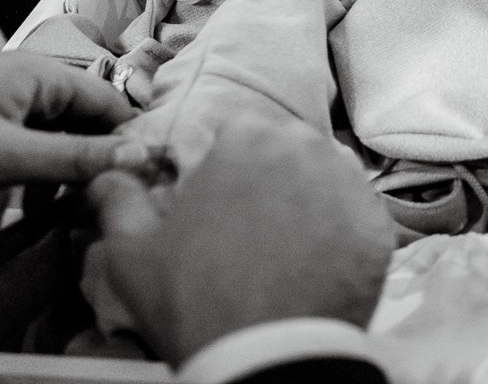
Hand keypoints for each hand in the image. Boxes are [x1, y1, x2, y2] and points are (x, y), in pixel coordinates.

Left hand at [0, 52, 145, 206]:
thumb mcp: (4, 157)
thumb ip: (76, 158)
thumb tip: (144, 156)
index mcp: (37, 74)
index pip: (108, 102)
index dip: (129, 141)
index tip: (145, 185)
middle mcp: (19, 82)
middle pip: (77, 123)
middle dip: (85, 166)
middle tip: (93, 211)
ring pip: (43, 141)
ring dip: (47, 181)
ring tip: (43, 221)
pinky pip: (9, 151)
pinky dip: (12, 182)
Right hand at [86, 115, 395, 365]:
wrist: (266, 355)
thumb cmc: (194, 299)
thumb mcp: (132, 250)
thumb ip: (117, 199)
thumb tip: (108, 175)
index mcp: (248, 138)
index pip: (238, 132)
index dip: (225, 164)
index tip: (219, 198)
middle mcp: (308, 147)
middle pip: (288, 149)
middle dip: (271, 177)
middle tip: (253, 227)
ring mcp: (351, 184)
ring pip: (327, 177)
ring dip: (309, 199)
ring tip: (287, 247)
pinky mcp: (379, 223)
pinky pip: (358, 214)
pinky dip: (341, 232)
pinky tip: (319, 261)